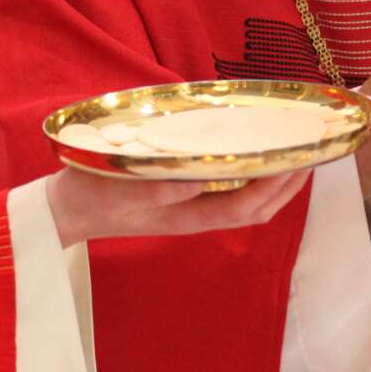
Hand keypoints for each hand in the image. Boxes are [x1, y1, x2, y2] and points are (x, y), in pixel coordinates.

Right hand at [48, 167, 307, 248]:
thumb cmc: (89, 197)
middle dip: (286, 185)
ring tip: (288, 154)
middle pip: (254, 208)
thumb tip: (202, 177)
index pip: (246, 209)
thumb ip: (161, 187)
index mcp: (186, 217)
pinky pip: (222, 190)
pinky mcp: (175, 196)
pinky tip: (245, 154)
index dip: (277, 188)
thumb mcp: (123, 190)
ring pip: (241, 201)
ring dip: (270, 181)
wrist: (61, 211)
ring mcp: (186, 208)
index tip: (299, 162)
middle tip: (308, 154)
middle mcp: (194, 215)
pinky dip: (244, 174)